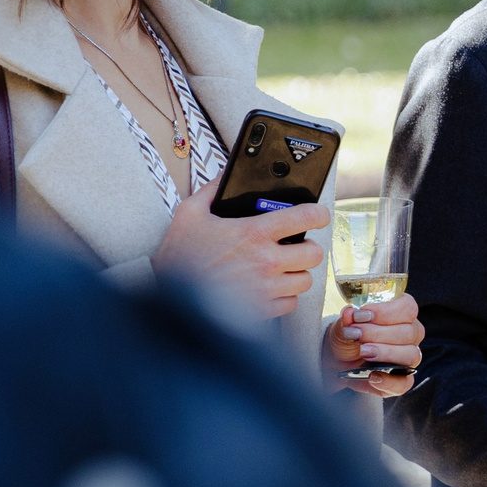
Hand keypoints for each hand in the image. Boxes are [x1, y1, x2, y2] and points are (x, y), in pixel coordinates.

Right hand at [152, 184, 328, 318]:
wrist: (168, 298)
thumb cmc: (178, 256)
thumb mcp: (190, 214)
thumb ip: (211, 191)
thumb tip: (225, 175)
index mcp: (254, 233)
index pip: (306, 218)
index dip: (318, 214)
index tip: (317, 215)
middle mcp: (266, 261)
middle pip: (314, 253)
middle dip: (308, 248)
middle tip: (296, 246)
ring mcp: (267, 289)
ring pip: (305, 280)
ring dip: (297, 273)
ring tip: (282, 269)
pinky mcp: (263, 311)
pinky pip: (291, 303)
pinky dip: (285, 297)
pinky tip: (270, 289)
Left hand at [324, 291, 422, 395]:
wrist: (337, 362)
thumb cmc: (347, 337)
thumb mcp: (342, 326)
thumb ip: (347, 320)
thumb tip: (349, 313)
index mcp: (402, 314)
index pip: (407, 308)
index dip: (386, 311)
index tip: (362, 315)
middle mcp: (411, 335)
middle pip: (408, 332)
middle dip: (379, 333)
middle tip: (356, 335)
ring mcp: (409, 359)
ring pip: (410, 355)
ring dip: (386, 352)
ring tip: (363, 352)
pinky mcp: (402, 380)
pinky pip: (404, 383)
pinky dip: (389, 380)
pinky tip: (372, 376)